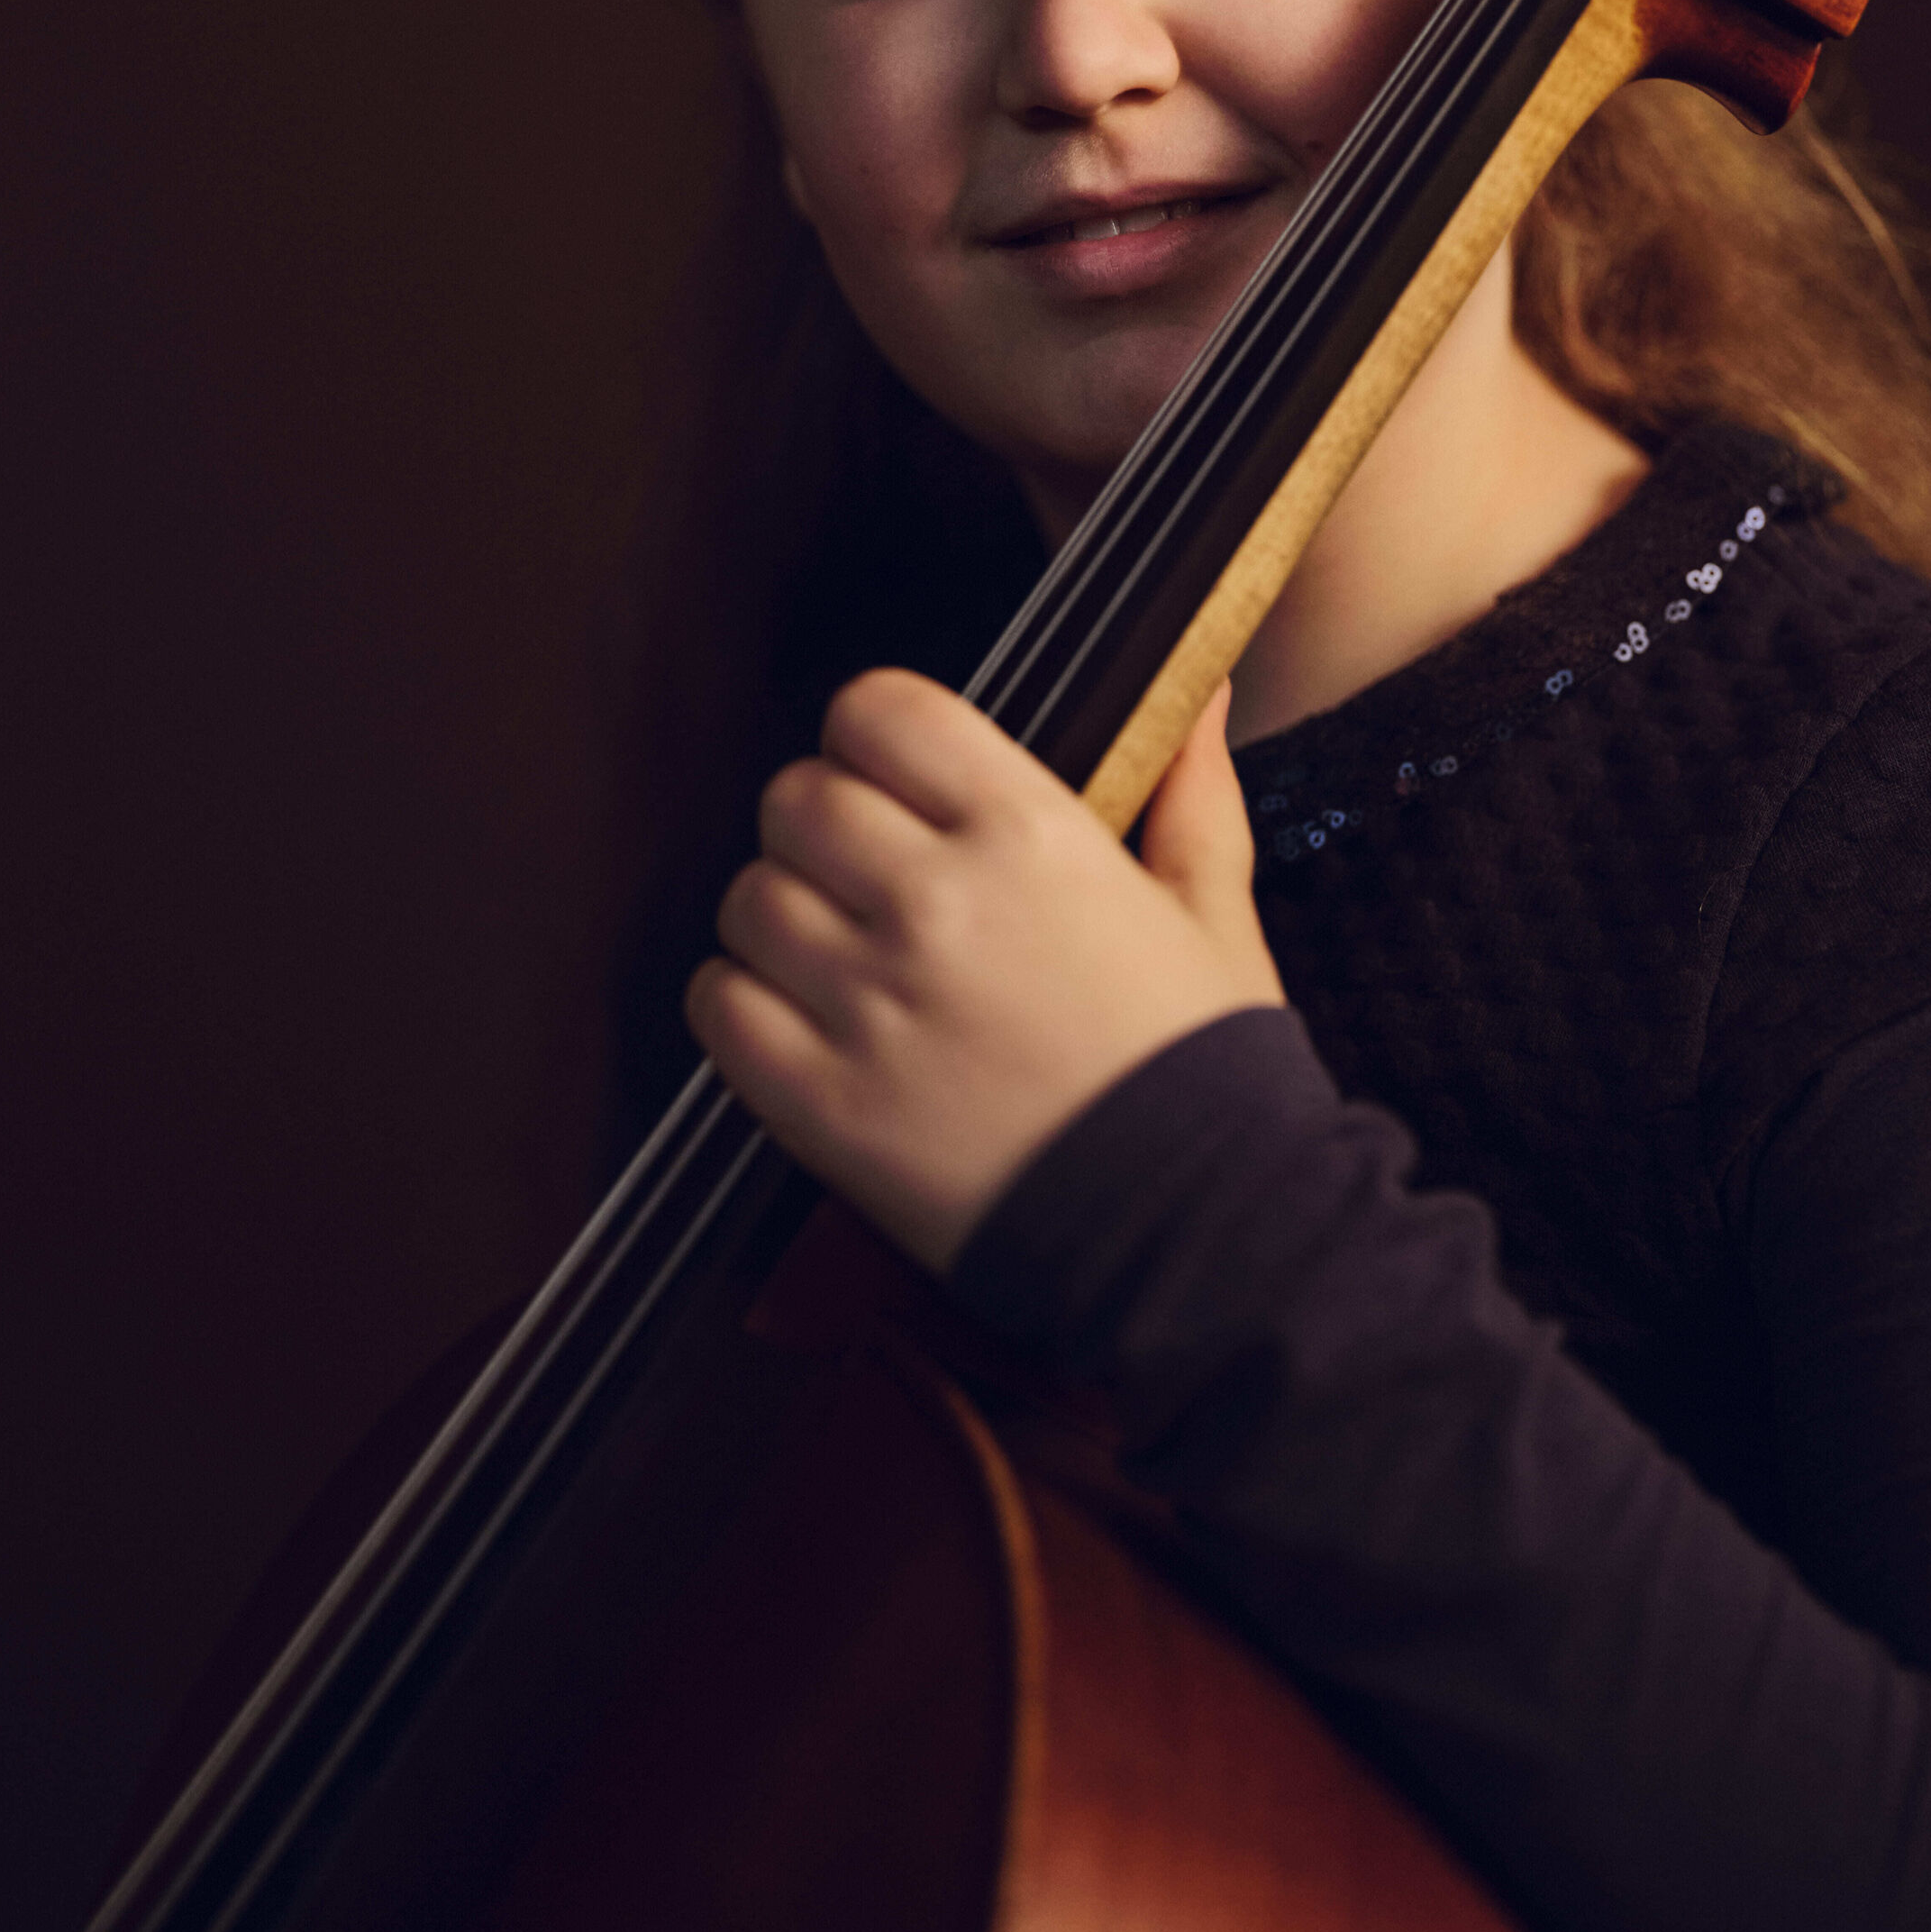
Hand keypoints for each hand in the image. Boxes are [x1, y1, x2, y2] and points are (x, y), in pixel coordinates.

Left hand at [688, 671, 1284, 1270]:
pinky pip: (717, 1004)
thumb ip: (1193, 794)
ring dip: (785, 918)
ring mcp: (868, 1003)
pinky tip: (804, 1021)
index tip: (893, 774)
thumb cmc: (1206, 1072)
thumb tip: (1198, 697)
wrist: (1194, 1234)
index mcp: (1029, 833)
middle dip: (827, 826)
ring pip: (749, 898)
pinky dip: (743, 1003)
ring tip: (842, 958)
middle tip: (870, 875)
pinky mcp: (821, 1102)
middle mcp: (935, 901)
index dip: (875, 736)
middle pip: (798, 799)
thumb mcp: (1213, 916)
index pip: (880, 711)